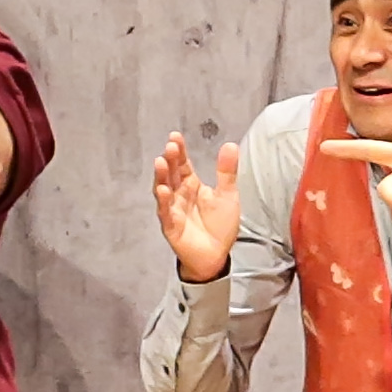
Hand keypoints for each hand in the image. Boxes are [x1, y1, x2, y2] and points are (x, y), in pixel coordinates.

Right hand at [152, 131, 240, 282]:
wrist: (217, 255)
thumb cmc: (219, 225)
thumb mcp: (227, 195)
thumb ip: (227, 172)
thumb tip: (231, 145)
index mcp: (191, 185)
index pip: (182, 164)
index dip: (179, 151)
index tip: (175, 136)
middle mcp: (179, 195)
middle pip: (171, 174)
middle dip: (169, 160)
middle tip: (169, 147)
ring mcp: (173, 210)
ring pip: (164, 190)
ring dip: (161, 177)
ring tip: (161, 163)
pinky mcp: (172, 227)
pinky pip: (166, 213)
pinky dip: (164, 202)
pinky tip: (163, 191)